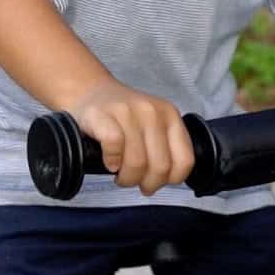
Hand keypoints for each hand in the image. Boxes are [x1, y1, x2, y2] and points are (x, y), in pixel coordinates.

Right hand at [69, 81, 194, 194]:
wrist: (89, 91)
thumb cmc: (121, 117)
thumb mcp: (153, 125)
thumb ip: (165, 147)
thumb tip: (165, 179)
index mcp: (170, 115)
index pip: (185, 161)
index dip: (170, 179)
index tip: (156, 180)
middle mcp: (152, 111)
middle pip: (160, 166)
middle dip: (146, 183)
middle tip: (134, 181)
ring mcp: (127, 111)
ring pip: (137, 162)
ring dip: (127, 177)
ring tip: (119, 174)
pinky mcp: (102, 115)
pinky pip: (114, 146)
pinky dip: (111, 161)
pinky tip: (109, 162)